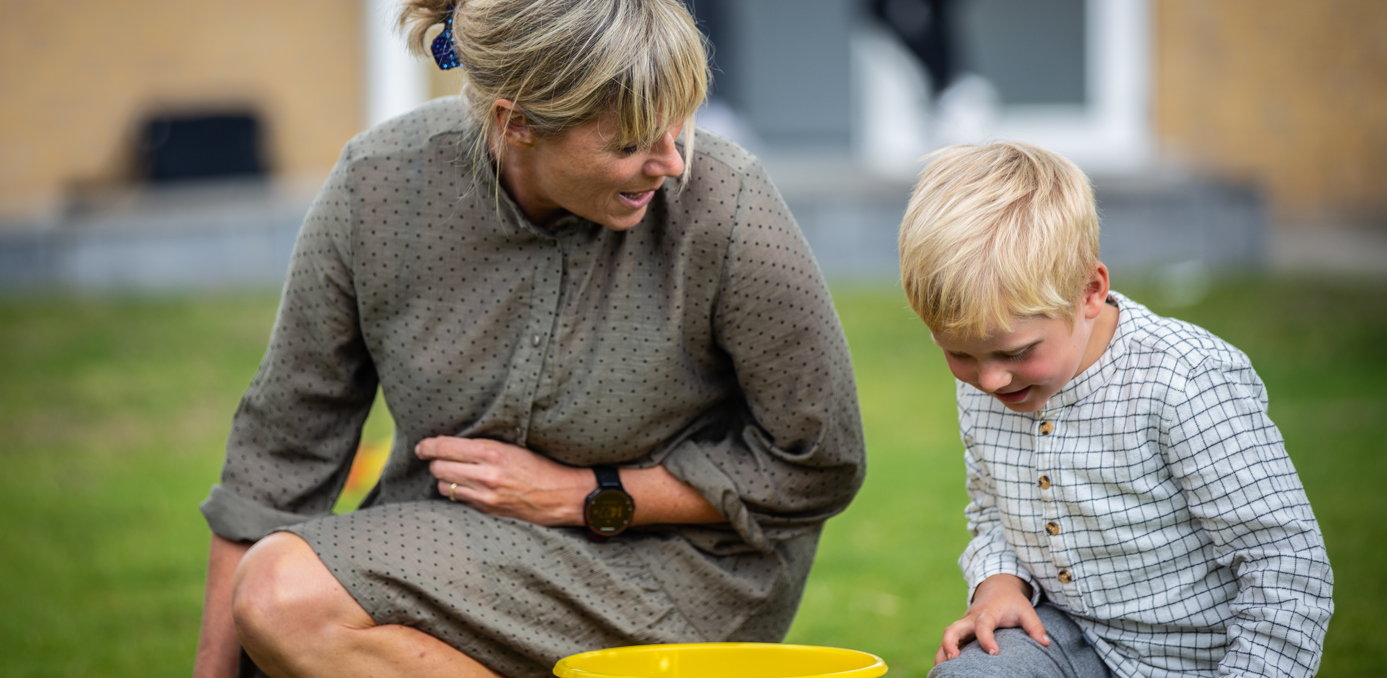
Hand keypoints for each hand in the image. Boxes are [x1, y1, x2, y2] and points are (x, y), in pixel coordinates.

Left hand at [415, 436, 591, 525]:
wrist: (565, 495)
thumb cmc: (543, 466)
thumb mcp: (514, 447)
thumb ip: (484, 446)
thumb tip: (453, 444)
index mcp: (492, 452)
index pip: (445, 447)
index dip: (428, 446)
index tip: (421, 446)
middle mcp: (485, 475)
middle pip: (438, 467)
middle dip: (436, 461)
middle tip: (438, 457)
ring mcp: (485, 496)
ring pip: (443, 485)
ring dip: (445, 478)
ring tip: (456, 472)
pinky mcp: (488, 510)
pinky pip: (459, 499)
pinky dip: (458, 491)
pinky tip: (468, 485)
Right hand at [934, 574, 1049, 664]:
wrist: (996, 589)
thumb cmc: (1012, 603)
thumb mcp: (1026, 610)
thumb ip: (1035, 626)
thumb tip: (1046, 643)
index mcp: (987, 613)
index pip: (983, 625)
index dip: (986, 638)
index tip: (994, 653)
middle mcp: (970, 619)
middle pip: (953, 629)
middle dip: (950, 643)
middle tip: (954, 659)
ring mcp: (963, 626)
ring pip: (946, 637)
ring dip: (942, 653)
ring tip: (940, 672)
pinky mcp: (960, 632)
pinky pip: (948, 643)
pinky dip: (943, 655)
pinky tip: (942, 670)